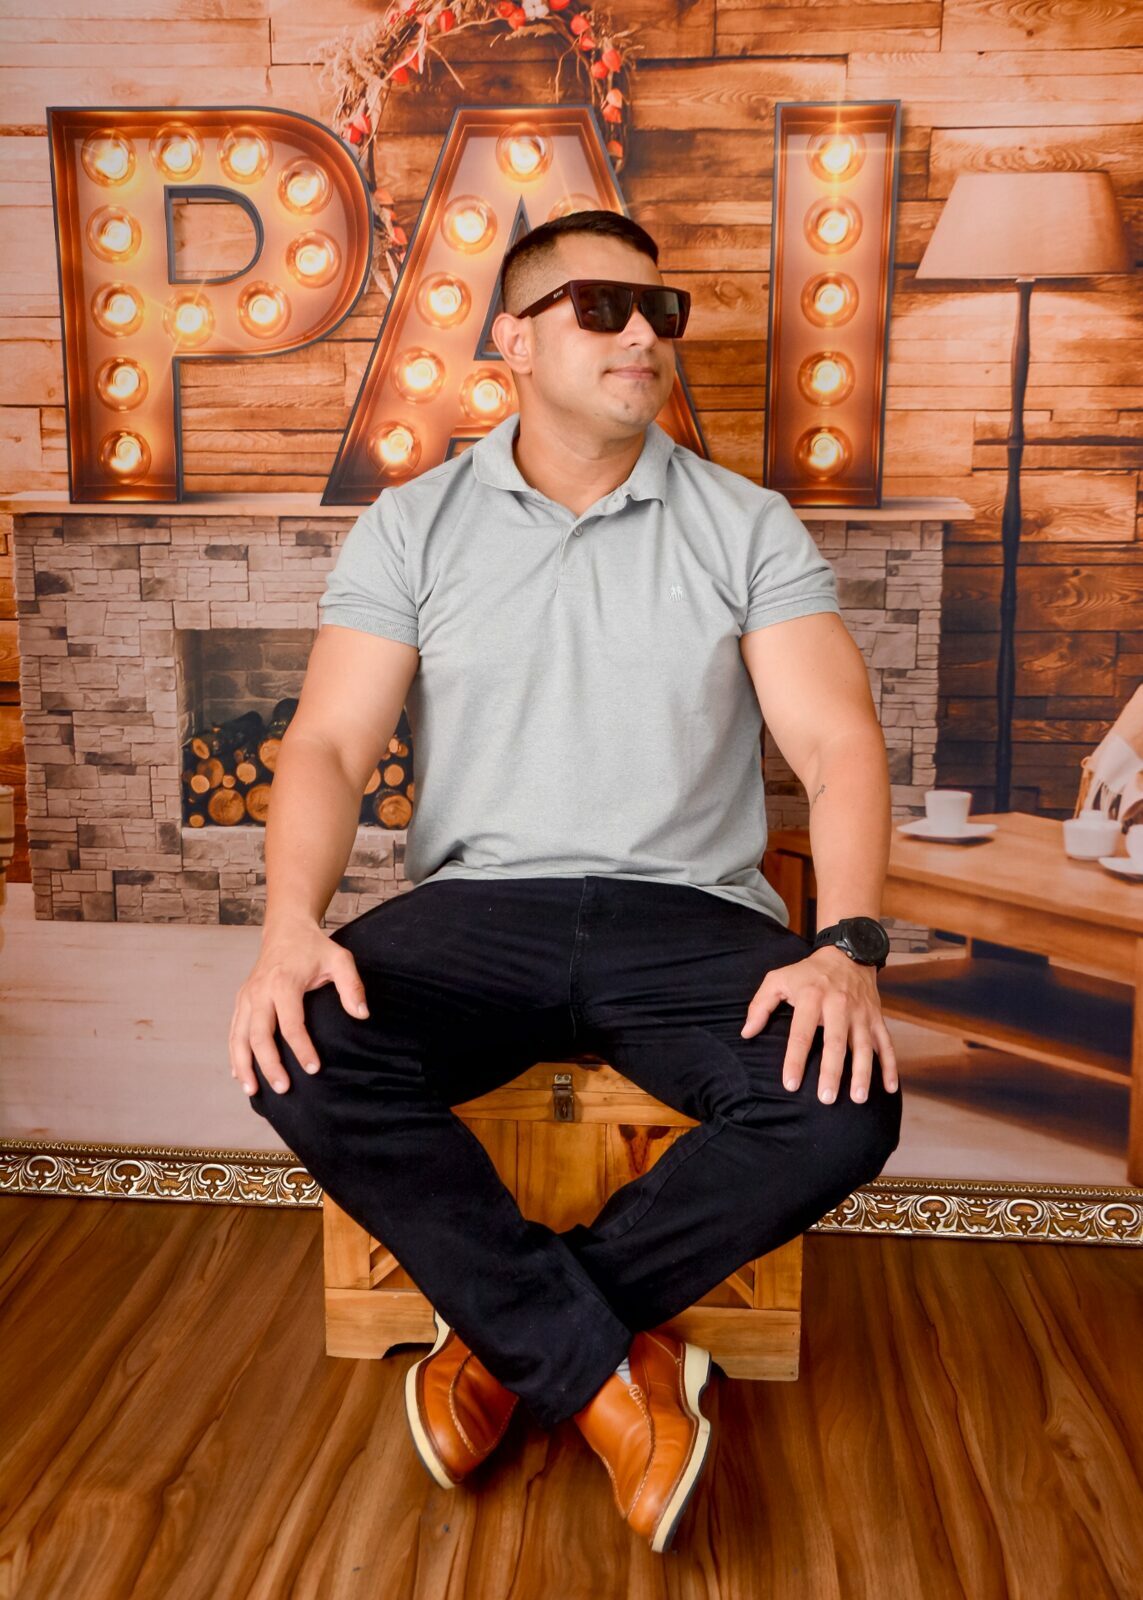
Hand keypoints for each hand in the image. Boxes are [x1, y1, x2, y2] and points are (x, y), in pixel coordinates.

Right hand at [229, 918, 370, 1096]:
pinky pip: (234, 1031)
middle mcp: (260, 991)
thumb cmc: (314, 948)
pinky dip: (234, 1054)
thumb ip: (352, 986)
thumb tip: (362, 1014)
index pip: (291, 1023)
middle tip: (283, 1088)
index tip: (314, 1069)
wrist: (286, 930)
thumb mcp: (340, 959)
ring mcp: (247, 996)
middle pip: (259, 1035)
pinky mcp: (241, 1000)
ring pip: (239, 1037)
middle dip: (270, 1064)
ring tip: (253, 1090)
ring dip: (244, 1065)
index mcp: (284, 982)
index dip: (302, 1048)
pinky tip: (240, 1073)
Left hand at [739, 945, 898, 1103]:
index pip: (801, 1033)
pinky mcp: (877, 1018)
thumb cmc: (808, 973)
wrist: (848, 953)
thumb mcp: (778, 979)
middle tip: (826, 1098)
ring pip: (864, 1046)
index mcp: (812, 997)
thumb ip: (760, 1005)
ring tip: (858, 1098)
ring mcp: (861, 1013)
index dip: (795, 1059)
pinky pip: (886, 1044)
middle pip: (835, 1042)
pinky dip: (890, 1066)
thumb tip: (746, 1033)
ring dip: (863, 1073)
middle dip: (832, 1071)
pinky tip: (890, 1088)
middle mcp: (839, 1006)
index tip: (790, 1084)